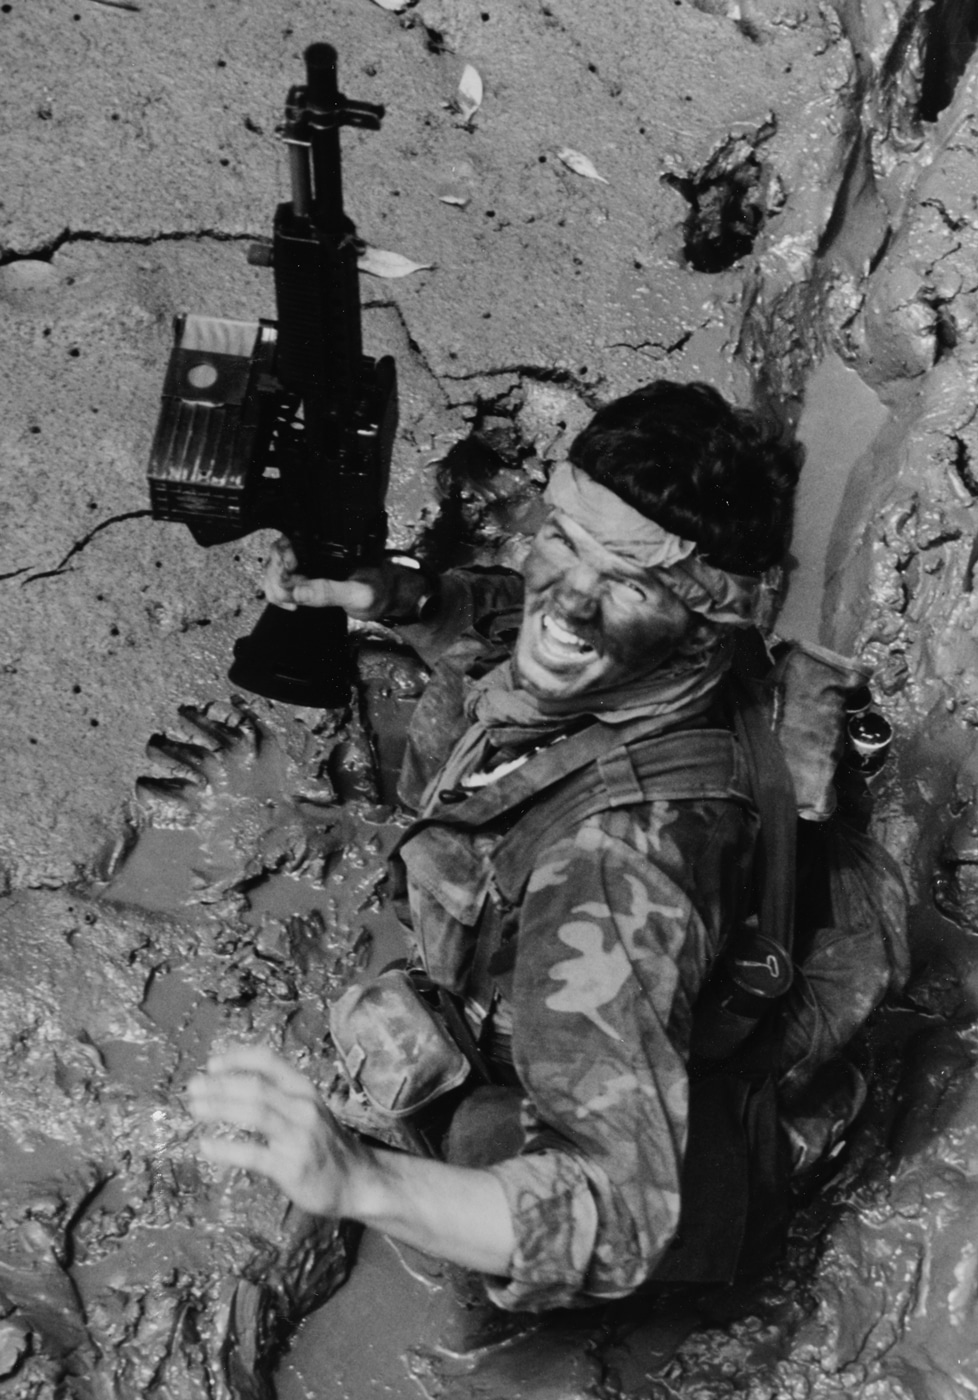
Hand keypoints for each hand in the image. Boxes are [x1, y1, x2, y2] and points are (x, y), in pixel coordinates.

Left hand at [188, 1046, 515, 1273]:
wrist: (358, 1181)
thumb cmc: (325, 1145)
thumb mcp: (308, 1111)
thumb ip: (278, 1099)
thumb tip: (231, 1086)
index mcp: (305, 1090)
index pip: (270, 1062)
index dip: (238, 1058)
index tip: (212, 1062)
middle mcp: (303, 1107)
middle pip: (256, 1087)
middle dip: (220, 1084)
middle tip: (193, 1087)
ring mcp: (299, 1137)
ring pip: (254, 1112)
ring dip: (220, 1107)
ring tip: (195, 1108)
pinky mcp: (291, 1166)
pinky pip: (253, 1153)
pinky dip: (225, 1148)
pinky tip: (205, 1146)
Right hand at [264, 537, 430, 621]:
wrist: (388, 599)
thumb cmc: (379, 591)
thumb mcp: (358, 594)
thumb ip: (330, 592)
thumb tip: (298, 591)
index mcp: (328, 546)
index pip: (290, 542)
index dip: (280, 559)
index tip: (288, 576)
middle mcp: (316, 551)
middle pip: (277, 555)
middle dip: (275, 577)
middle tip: (289, 598)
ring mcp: (310, 564)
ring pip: (276, 569)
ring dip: (275, 587)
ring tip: (290, 603)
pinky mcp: (308, 577)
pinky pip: (284, 581)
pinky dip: (280, 593)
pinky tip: (291, 604)